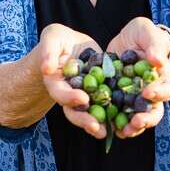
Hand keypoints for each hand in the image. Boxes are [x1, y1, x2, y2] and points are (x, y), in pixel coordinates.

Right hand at [39, 24, 105, 139]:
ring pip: (90, 113)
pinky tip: (122, 121)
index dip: (69, 97)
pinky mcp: (100, 93)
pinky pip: (106, 106)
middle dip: (84, 119)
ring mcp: (84, 96)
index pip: (60, 93)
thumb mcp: (51, 37)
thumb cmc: (58, 40)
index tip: (83, 98)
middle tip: (96, 127)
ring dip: (98, 123)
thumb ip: (48, 51)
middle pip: (74, 110)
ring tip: (108, 132)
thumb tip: (47, 69)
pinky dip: (113, 114)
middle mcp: (69, 94)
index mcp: (55, 83)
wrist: (73, 45)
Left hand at [107, 16, 169, 138]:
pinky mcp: (119, 102)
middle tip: (137, 121)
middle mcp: (150, 93)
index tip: (147, 93)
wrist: (128, 42)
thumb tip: (156, 60)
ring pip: (138, 119)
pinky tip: (109, 129)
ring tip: (123, 132)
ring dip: (132, 127)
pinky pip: (119, 117)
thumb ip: (153, 44)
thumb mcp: (146, 32)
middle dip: (146, 118)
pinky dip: (115, 124)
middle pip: (154, 111)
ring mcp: (135, 100)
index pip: (165, 88)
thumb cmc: (142, 35)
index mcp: (161, 77)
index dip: (158, 93)